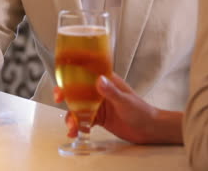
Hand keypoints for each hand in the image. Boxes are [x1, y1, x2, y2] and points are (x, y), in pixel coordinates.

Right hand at [54, 72, 182, 143]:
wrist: (149, 129)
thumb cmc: (141, 110)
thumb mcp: (125, 101)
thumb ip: (111, 92)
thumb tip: (99, 80)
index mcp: (106, 80)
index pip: (86, 73)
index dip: (71, 74)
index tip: (62, 80)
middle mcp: (99, 91)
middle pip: (77, 90)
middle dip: (65, 94)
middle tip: (58, 100)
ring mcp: (98, 104)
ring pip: (78, 107)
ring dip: (71, 116)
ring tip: (72, 127)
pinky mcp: (98, 118)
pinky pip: (83, 120)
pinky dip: (77, 126)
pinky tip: (75, 133)